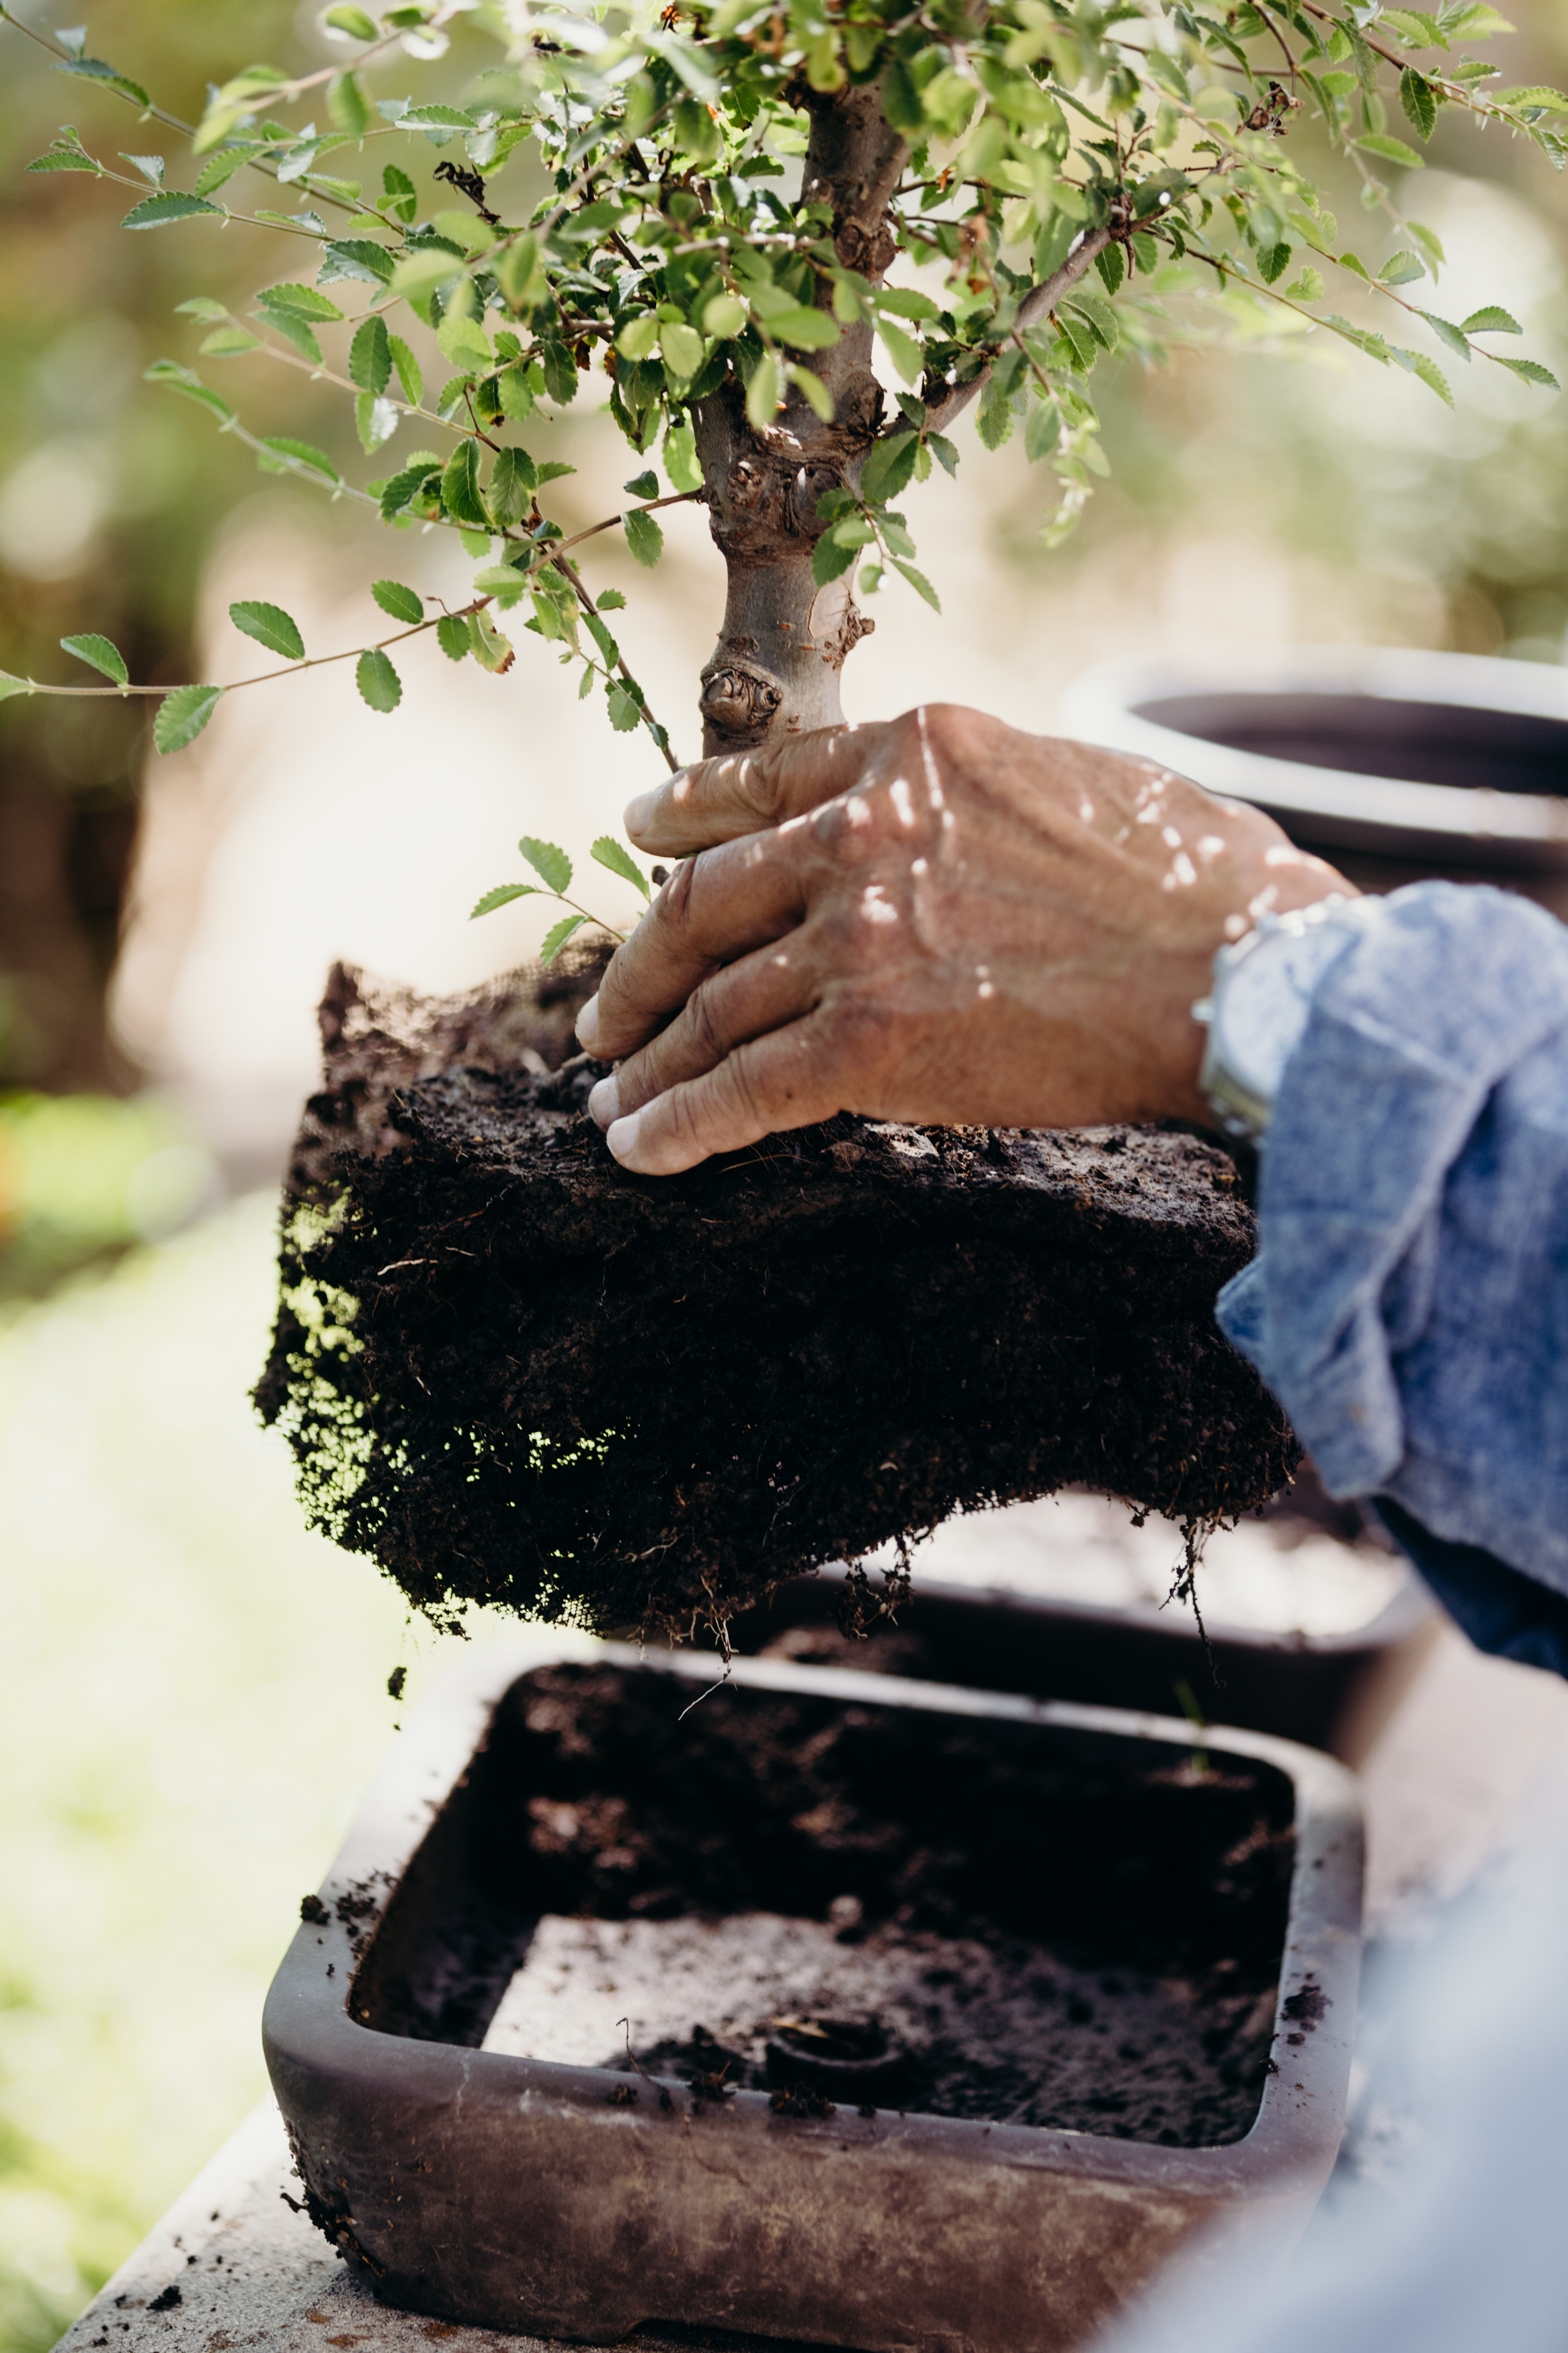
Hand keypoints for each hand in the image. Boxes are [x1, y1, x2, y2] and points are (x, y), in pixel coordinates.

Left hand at [574, 704, 1350, 1175]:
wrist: (1250, 974)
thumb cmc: (1200, 885)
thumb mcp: (1070, 778)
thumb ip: (974, 796)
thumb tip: (952, 829)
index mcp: (918, 754)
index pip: (761, 779)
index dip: (682, 816)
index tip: (638, 837)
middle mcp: (866, 832)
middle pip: (705, 901)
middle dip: (639, 966)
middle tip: (604, 1014)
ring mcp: (861, 936)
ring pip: (710, 1005)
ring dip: (646, 1062)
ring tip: (611, 1098)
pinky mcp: (870, 1043)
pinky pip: (741, 1090)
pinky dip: (677, 1126)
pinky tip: (640, 1151)